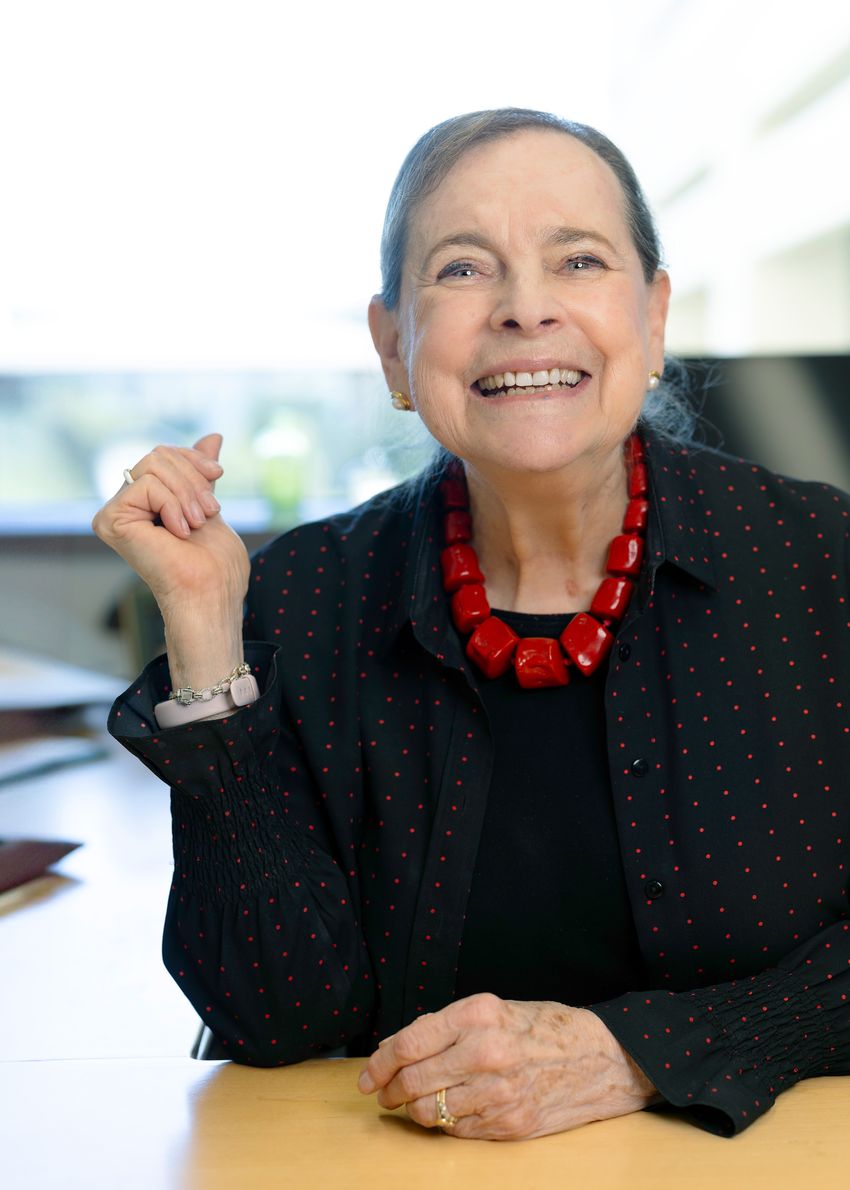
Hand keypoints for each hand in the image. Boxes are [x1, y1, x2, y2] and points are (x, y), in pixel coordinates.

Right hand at [92, 433, 248, 617]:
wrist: (210, 592)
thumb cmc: (215, 562)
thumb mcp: (209, 502)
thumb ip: (201, 473)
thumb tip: (213, 436)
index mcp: (146, 501)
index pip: (164, 454)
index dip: (193, 458)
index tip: (218, 472)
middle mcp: (125, 504)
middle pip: (158, 454)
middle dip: (193, 479)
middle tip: (208, 511)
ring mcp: (115, 512)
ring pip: (153, 465)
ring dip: (186, 493)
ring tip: (195, 523)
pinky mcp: (110, 519)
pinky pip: (147, 485)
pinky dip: (172, 505)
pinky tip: (178, 533)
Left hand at [357, 993, 657, 1139]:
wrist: (602, 1058)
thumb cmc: (544, 1029)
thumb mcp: (494, 1010)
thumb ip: (446, 1027)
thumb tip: (398, 1049)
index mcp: (478, 1014)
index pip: (409, 1043)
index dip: (379, 1063)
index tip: (368, 1074)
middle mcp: (485, 1051)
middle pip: (413, 1081)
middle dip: (389, 1091)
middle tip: (383, 1094)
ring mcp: (498, 1092)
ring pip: (431, 1112)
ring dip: (415, 1111)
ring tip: (418, 1103)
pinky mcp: (509, 1123)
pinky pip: (458, 1130)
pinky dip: (447, 1124)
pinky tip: (453, 1111)